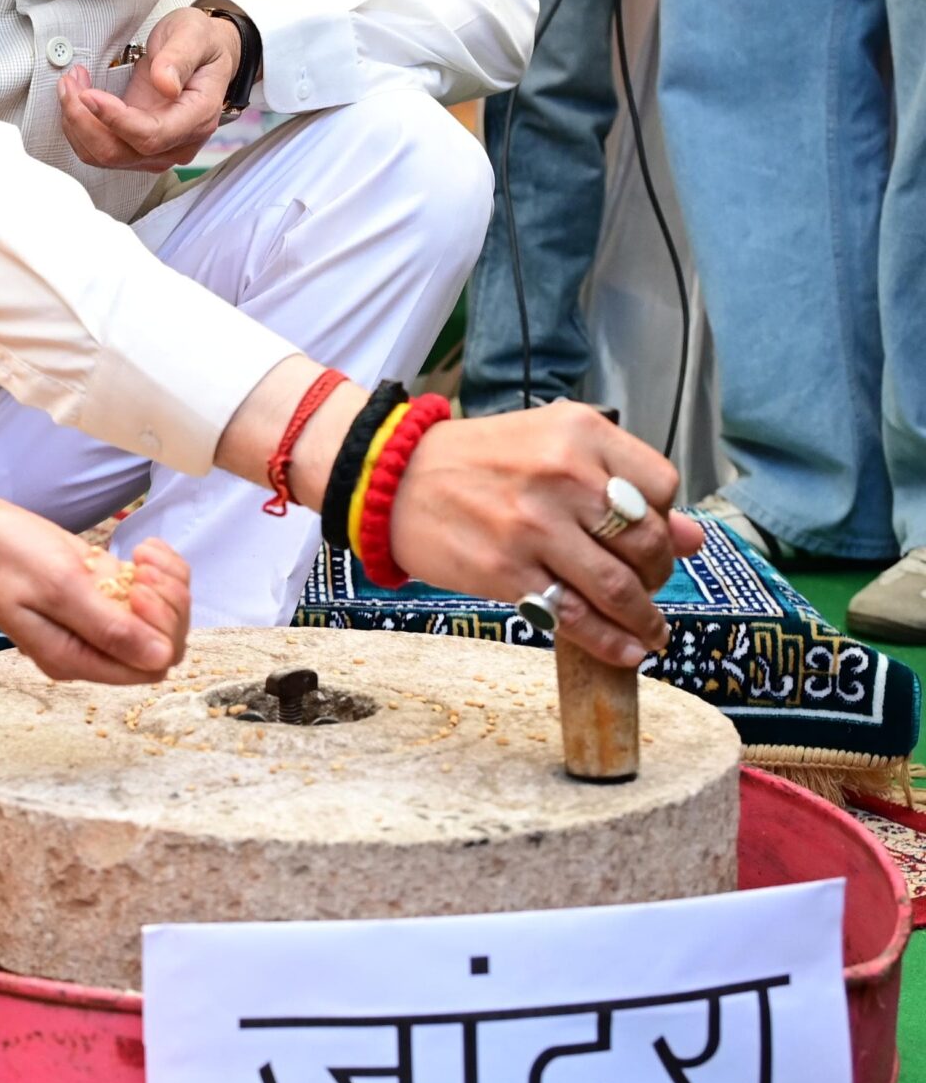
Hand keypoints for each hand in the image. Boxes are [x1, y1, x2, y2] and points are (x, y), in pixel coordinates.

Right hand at [0, 501, 190, 685]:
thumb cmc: (4, 558)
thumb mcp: (58, 589)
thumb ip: (109, 628)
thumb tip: (160, 658)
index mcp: (76, 659)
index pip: (150, 666)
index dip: (158, 630)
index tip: (136, 590)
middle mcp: (90, 647)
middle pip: (162, 644)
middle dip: (168, 604)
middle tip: (140, 568)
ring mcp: (98, 620)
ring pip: (163, 618)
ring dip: (168, 584)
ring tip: (141, 555)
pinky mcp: (102, 593)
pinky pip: (151, 592)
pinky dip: (160, 569)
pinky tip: (142, 549)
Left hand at [56, 5, 238, 172]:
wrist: (204, 55)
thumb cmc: (201, 45)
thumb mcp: (193, 34)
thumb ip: (180, 57)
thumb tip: (165, 84)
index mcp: (197, 117)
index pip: (151, 135)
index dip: (115, 119)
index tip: (88, 95)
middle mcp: (177, 143)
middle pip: (119, 152)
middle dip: (84, 121)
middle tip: (70, 83)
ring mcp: (156, 151)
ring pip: (103, 155)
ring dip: (77, 123)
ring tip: (71, 84)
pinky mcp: (136, 147)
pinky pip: (98, 150)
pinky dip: (80, 126)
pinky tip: (77, 97)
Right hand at [386, 400, 704, 667]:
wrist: (390, 477)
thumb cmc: (474, 462)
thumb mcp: (549, 445)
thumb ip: (620, 483)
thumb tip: (692, 538)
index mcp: (579, 431)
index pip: (660, 486)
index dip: (662, 519)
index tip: (647, 538)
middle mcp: (562, 474)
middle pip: (645, 541)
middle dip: (656, 576)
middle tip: (645, 589)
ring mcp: (533, 525)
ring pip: (618, 587)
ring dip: (643, 620)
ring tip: (649, 634)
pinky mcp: (506, 570)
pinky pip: (575, 616)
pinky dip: (610, 642)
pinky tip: (622, 650)